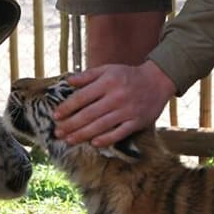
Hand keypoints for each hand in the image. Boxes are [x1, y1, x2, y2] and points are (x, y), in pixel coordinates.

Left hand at [53, 62, 174, 146]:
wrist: (158, 81)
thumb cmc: (128, 75)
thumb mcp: (108, 70)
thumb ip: (87, 76)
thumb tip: (68, 82)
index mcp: (108, 82)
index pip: (82, 97)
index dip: (67, 107)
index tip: (55, 115)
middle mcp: (116, 97)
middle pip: (89, 114)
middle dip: (71, 125)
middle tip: (58, 132)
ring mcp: (127, 111)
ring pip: (101, 125)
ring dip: (83, 134)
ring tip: (69, 140)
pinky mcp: (136, 122)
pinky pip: (119, 133)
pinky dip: (106, 139)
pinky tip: (94, 144)